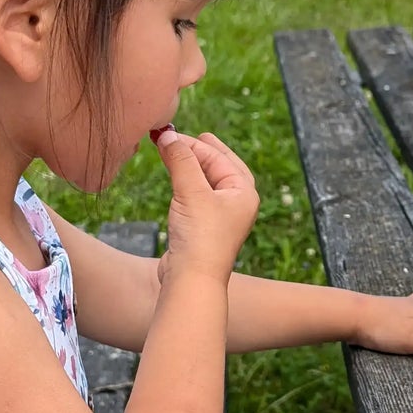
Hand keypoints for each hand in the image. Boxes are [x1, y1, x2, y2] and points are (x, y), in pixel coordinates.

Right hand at [154, 128, 259, 282]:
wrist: (192, 280)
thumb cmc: (200, 237)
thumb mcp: (191, 191)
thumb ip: (181, 160)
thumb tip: (168, 135)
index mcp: (244, 193)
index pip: (220, 158)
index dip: (194, 143)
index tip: (169, 133)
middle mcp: (237, 205)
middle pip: (219, 168)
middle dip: (199, 152)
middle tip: (181, 137)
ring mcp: (221, 218)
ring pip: (207, 183)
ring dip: (191, 167)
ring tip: (174, 153)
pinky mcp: (204, 230)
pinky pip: (197, 198)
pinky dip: (186, 185)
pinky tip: (176, 182)